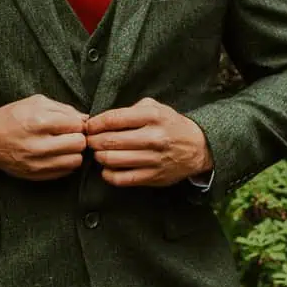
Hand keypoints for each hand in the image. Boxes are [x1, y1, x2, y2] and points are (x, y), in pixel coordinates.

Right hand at [0, 94, 87, 179]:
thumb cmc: (12, 117)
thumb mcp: (35, 103)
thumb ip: (63, 109)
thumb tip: (85, 119)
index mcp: (38, 122)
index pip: (76, 125)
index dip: (78, 123)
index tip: (72, 123)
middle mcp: (38, 144)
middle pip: (78, 144)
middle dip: (78, 137)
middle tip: (70, 135)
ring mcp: (37, 162)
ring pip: (75, 160)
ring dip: (73, 152)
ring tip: (64, 146)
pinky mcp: (36, 175)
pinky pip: (64, 172)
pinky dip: (65, 163)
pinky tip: (56, 154)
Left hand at [85, 96, 211, 187]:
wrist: (198, 147)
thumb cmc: (170, 125)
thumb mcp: (156, 108)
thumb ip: (131, 110)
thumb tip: (102, 119)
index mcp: (152, 116)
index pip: (113, 119)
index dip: (95, 124)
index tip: (88, 126)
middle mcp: (153, 137)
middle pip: (109, 141)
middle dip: (93, 141)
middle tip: (89, 141)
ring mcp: (153, 159)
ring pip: (113, 160)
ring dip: (99, 157)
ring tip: (98, 153)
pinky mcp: (154, 176)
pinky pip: (123, 179)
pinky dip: (108, 175)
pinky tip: (107, 169)